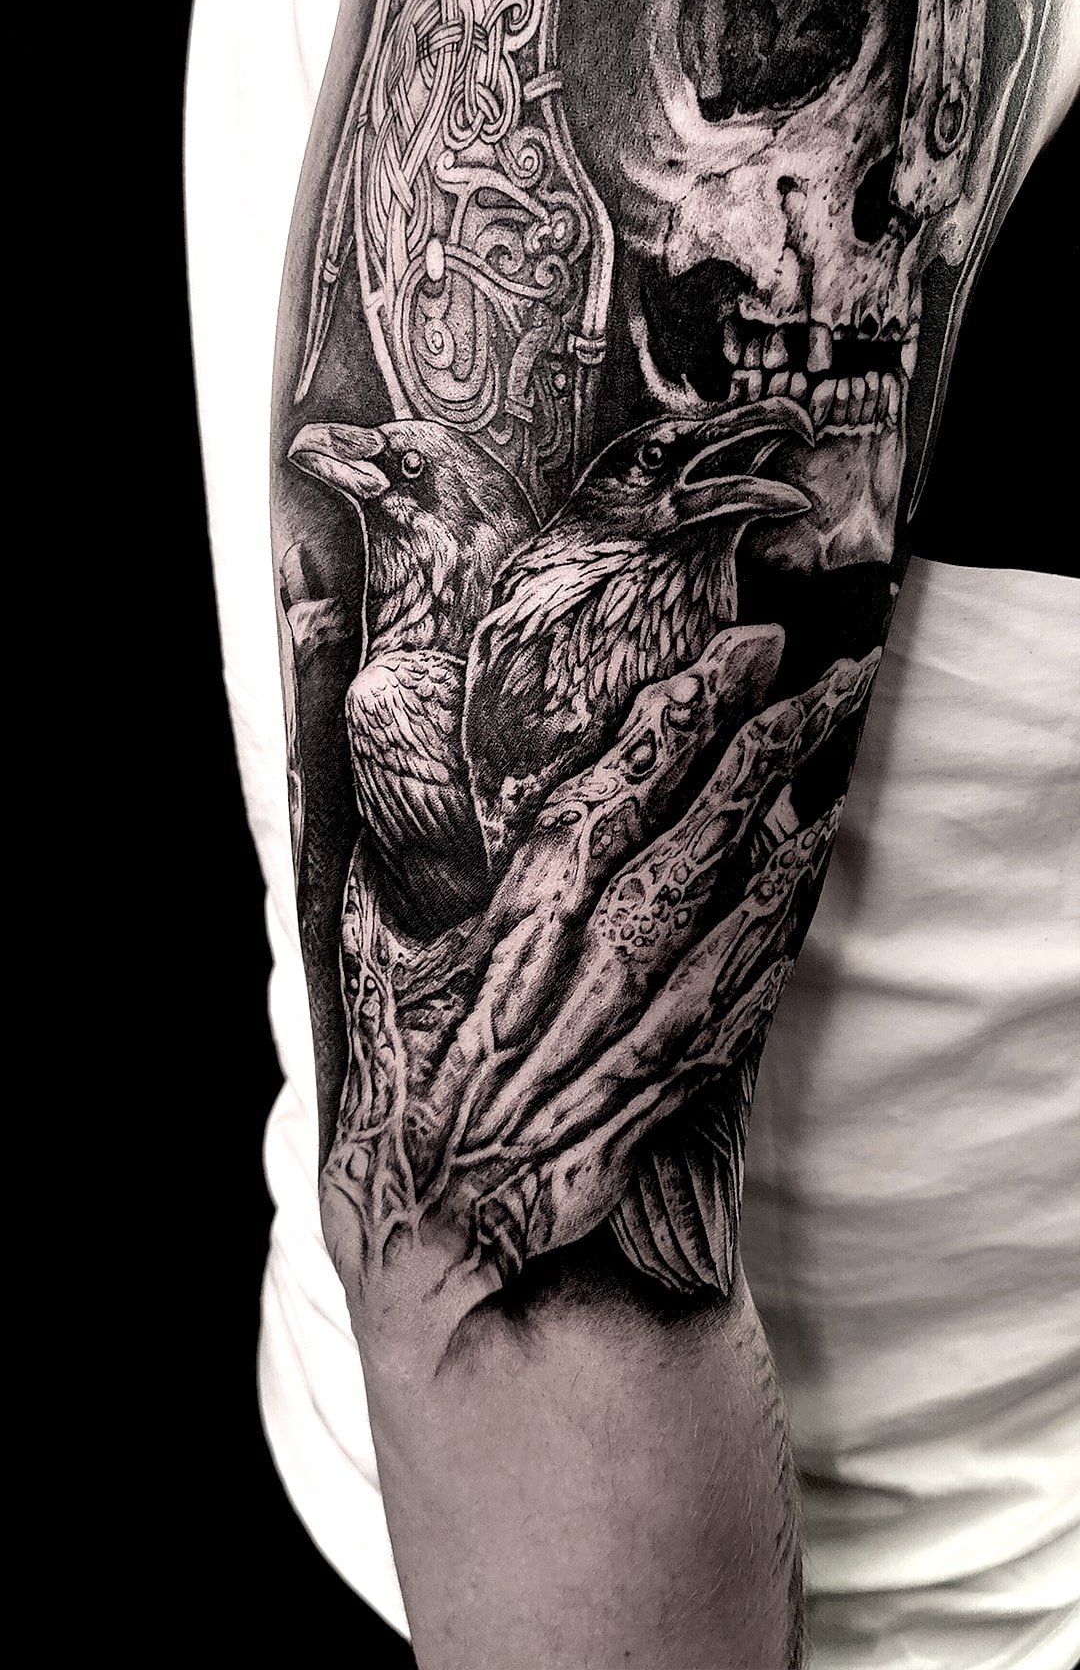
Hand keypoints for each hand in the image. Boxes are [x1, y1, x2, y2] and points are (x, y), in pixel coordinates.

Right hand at [321, 623, 876, 1349]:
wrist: (438, 1234)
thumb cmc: (398, 1094)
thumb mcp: (364, 974)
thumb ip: (369, 878)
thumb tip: (348, 795)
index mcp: (507, 928)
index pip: (601, 800)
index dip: (671, 725)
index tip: (732, 657)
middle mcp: (579, 968)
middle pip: (682, 838)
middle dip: (751, 749)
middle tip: (816, 672)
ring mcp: (631, 1027)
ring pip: (725, 908)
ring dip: (785, 824)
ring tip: (834, 751)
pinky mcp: (664, 1082)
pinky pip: (741, 995)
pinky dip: (781, 928)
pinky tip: (812, 871)